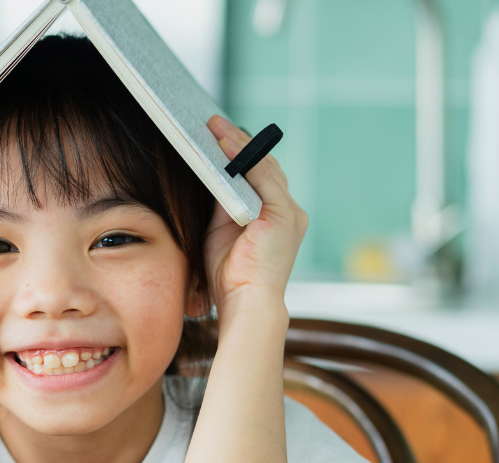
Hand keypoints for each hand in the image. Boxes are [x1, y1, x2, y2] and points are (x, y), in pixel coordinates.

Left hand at [202, 115, 307, 313]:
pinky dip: (245, 160)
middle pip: (264, 166)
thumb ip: (221, 202)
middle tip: (212, 123)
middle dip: (238, 142)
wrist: (245, 303)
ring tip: (215, 128)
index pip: (259, 175)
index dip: (239, 153)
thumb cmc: (229, 276)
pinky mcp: (285, 216)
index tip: (216, 135)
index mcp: (275, 215)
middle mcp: (288, 211)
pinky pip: (265, 178)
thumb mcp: (219, 230)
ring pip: (264, 167)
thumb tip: (209, 173)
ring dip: (239, 145)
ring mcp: (290, 212)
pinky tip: (227, 146)